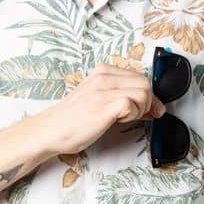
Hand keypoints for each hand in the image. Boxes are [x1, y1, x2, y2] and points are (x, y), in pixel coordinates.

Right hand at [38, 62, 165, 155]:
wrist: (50, 131)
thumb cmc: (73, 119)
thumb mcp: (99, 99)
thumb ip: (123, 96)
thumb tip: (154, 105)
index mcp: (103, 72)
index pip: (140, 76)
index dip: (149, 95)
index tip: (149, 108)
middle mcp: (103, 76)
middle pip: (145, 83)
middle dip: (148, 102)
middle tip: (138, 115)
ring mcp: (102, 89)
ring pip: (143, 92)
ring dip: (140, 109)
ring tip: (123, 118)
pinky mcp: (103, 105)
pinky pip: (132, 104)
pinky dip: (132, 115)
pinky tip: (117, 121)